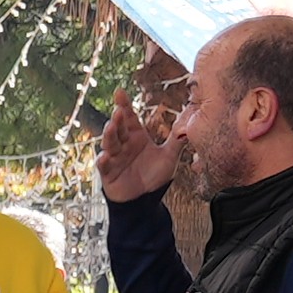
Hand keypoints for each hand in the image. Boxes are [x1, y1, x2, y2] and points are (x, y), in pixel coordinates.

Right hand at [98, 80, 178, 202]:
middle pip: (119, 128)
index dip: (125, 105)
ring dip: (109, 135)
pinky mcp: (108, 173)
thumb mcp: (169, 158)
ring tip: (111, 127)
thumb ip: (177, 142)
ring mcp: (114, 157)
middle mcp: (124, 144)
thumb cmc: (154, 177)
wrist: (146, 199)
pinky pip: (104, 166)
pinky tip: (104, 157)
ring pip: (110, 143)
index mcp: (137, 137)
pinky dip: (103, 161)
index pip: (130, 118)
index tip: (120, 92)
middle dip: (118, 119)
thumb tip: (190, 126)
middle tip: (120, 110)